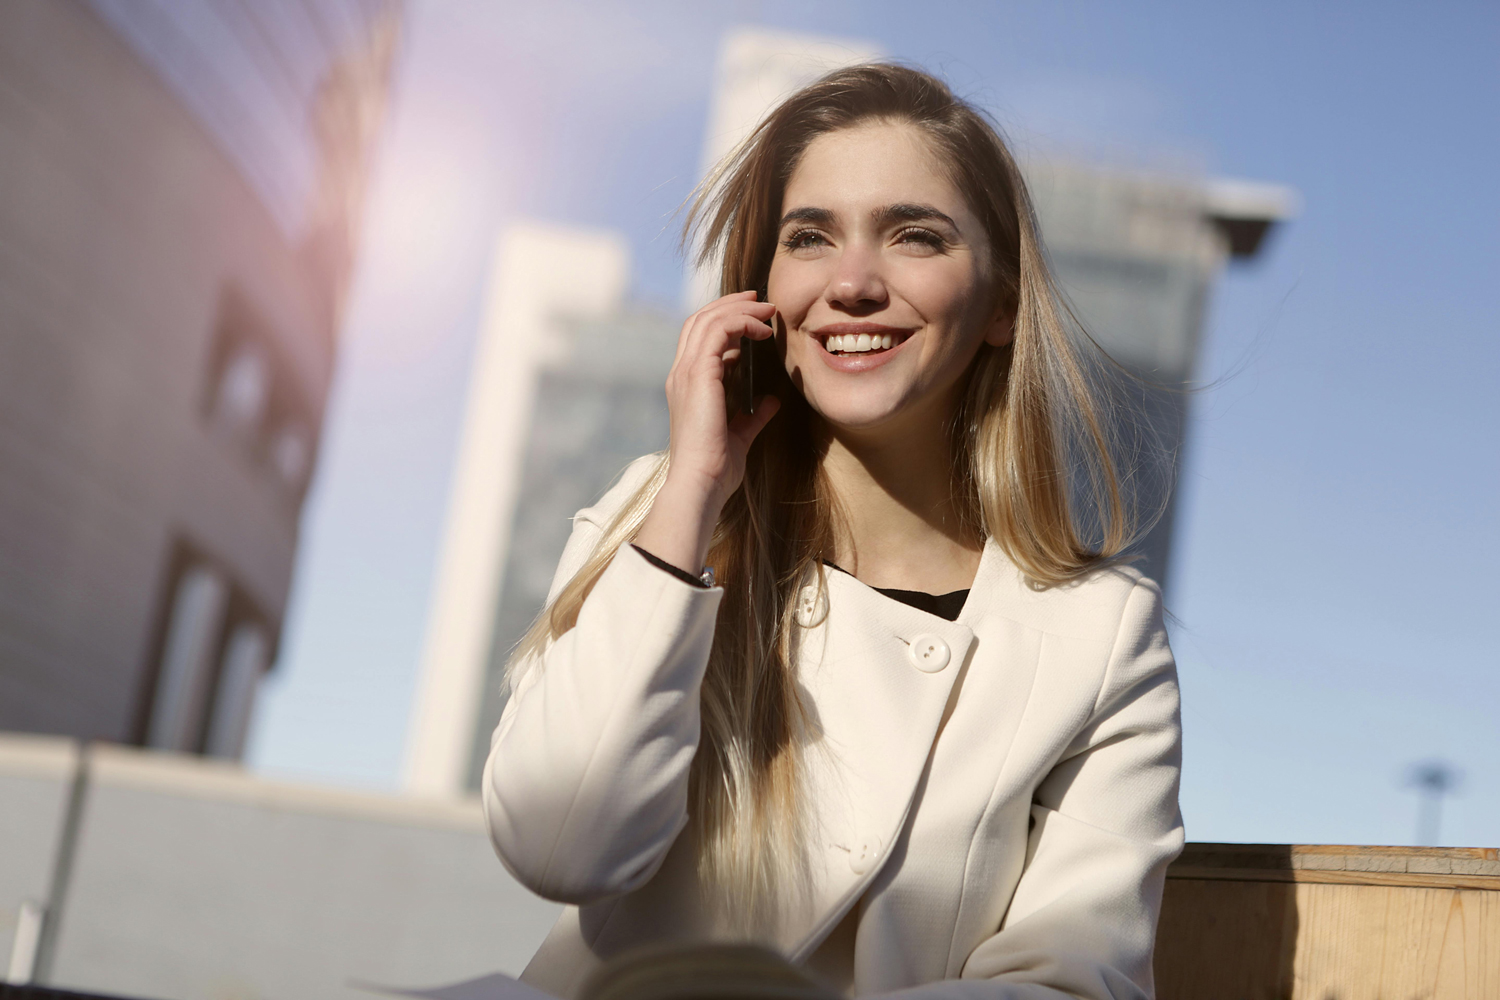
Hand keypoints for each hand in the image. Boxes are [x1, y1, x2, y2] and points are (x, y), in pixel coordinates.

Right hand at [635, 291, 780, 574]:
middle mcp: (682, 374)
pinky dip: (742, 323)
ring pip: (708, 319)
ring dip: (739, 308)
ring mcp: (687, 373)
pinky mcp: (699, 375)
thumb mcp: (740, 435)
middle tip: (760, 300)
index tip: (754, 317)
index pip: (699, 337)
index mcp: (687, 386)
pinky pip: (719, 331)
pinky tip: (762, 331)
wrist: (701, 483)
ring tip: (766, 309)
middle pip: (700, 319)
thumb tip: (771, 400)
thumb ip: (753, 416)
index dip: (725, 320)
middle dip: (731, 304)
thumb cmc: (716, 468)